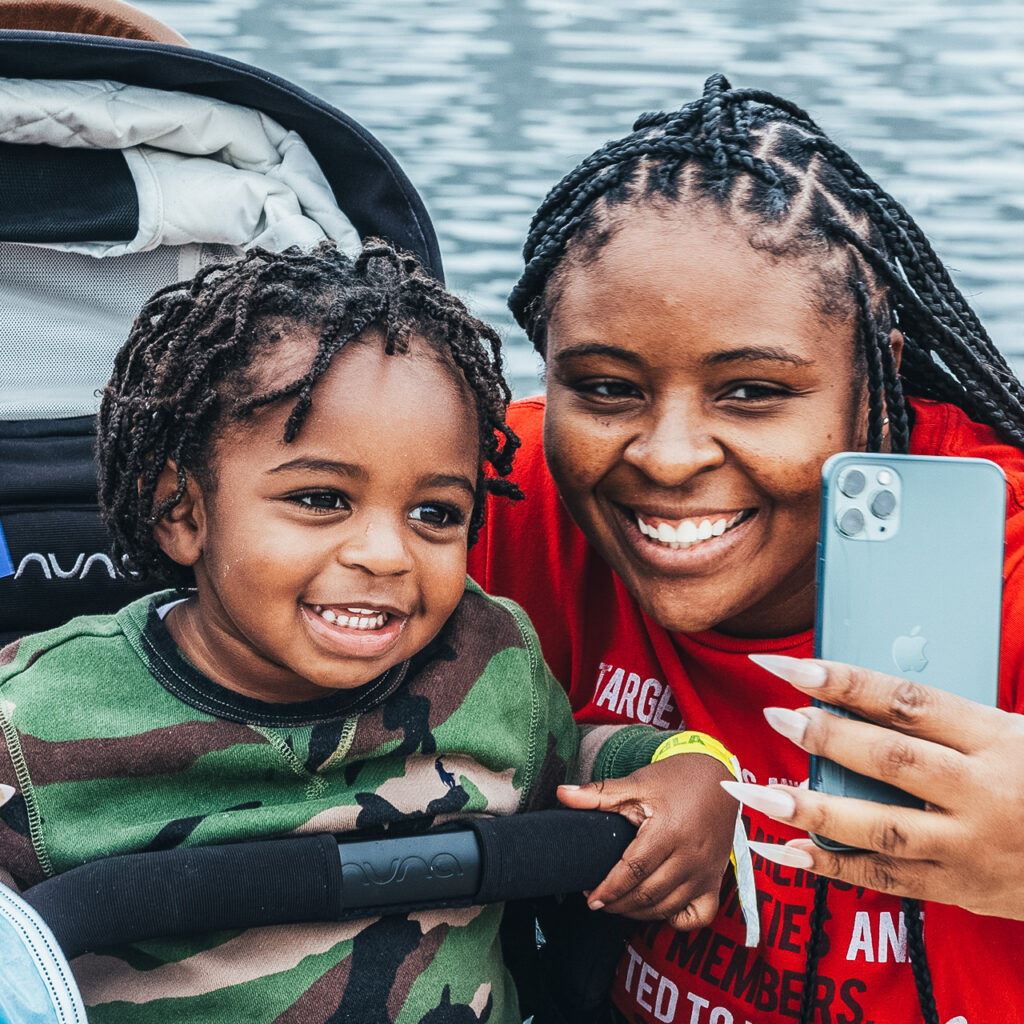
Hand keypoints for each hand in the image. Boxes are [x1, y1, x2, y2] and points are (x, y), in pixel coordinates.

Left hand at [557, 752, 734, 929]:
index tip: (589, 896)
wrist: (718, 778)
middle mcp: (690, 856)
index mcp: (669, 831)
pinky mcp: (716, 881)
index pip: (633, 870)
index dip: (609, 888)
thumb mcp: (637, 783)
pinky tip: (657, 908)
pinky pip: (699, 917)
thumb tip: (561, 794)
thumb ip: (598, 793)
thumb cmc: (675, 779)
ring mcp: (706, 872)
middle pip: (648, 894)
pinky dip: (676, 920)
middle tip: (598, 901)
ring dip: (639, 912)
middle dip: (618, 903)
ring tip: (618, 904)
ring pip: (668, 908)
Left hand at [723, 653, 1023, 919]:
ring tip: (752, 794)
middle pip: (889, 761)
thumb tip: (862, 690)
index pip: (906, 702)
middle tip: (774, 716)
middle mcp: (981, 793)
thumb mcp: (1014, 731)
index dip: (843, 682)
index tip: (790, 668)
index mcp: (996, 738)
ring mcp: (968, 846)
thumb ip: (945, 718)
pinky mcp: (959, 888)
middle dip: (824, 738)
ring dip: (807, 810)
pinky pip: (884, 879)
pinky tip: (780, 851)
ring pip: (877, 828)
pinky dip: (827, 867)